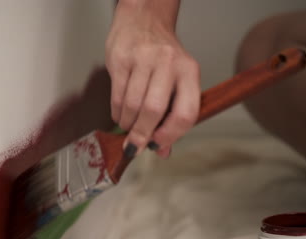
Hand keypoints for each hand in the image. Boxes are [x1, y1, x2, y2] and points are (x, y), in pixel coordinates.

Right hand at [106, 0, 200, 157]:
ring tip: (128, 125)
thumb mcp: (177, 81)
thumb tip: (162, 150)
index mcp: (189, 72)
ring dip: (128, 124)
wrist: (143, 20)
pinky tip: (120, 113)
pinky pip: (116, 97)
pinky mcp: (121, 59)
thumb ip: (172, 116)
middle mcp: (169, 64)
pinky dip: (117, 113)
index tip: (158, 145)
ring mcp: (143, 59)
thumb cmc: (162, 56)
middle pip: (154, 110)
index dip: (170, 135)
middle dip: (142, 134)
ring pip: (132, 106)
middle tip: (135, 145)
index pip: (186, 113)